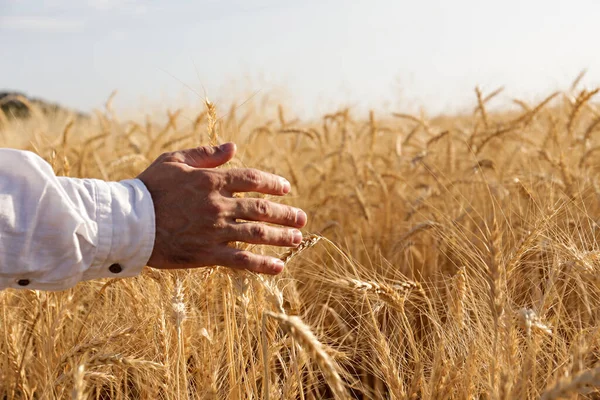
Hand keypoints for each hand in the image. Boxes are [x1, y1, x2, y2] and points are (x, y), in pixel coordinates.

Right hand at [137, 143, 306, 273]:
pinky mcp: (208, 254)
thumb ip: (205, 155)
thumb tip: (233, 147)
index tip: (286, 188)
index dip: (273, 183)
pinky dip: (261, 264)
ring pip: (257, 234)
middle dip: (285, 214)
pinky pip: (240, 260)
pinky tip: (278, 267)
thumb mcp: (174, 160)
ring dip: (280, 237)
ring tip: (297, 238)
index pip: (252, 180)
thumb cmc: (149, 188)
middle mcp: (219, 205)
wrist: (128, 223)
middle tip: (301, 218)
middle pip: (261, 209)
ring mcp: (215, 231)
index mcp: (212, 181)